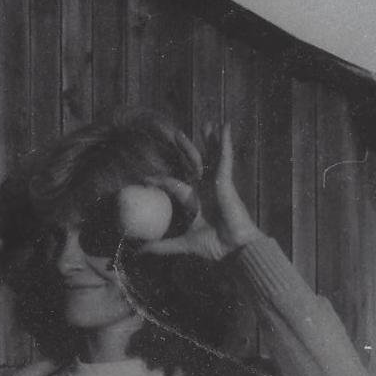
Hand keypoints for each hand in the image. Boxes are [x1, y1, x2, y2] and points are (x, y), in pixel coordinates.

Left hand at [131, 123, 264, 261]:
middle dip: (188, 149)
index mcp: (197, 202)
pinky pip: (226, 156)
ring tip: (207, 123)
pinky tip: (225, 126)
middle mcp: (207, 190)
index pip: (175, 185)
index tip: (146, 178)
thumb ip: (163, 246)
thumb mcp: (184, 243)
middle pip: (195, 164)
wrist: (234, 247)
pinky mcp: (226, 179)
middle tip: (177, 133)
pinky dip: (225, 141)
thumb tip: (141, 251)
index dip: (161, 181)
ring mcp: (218, 183)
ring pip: (212, 156)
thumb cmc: (215, 245)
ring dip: (209, 140)